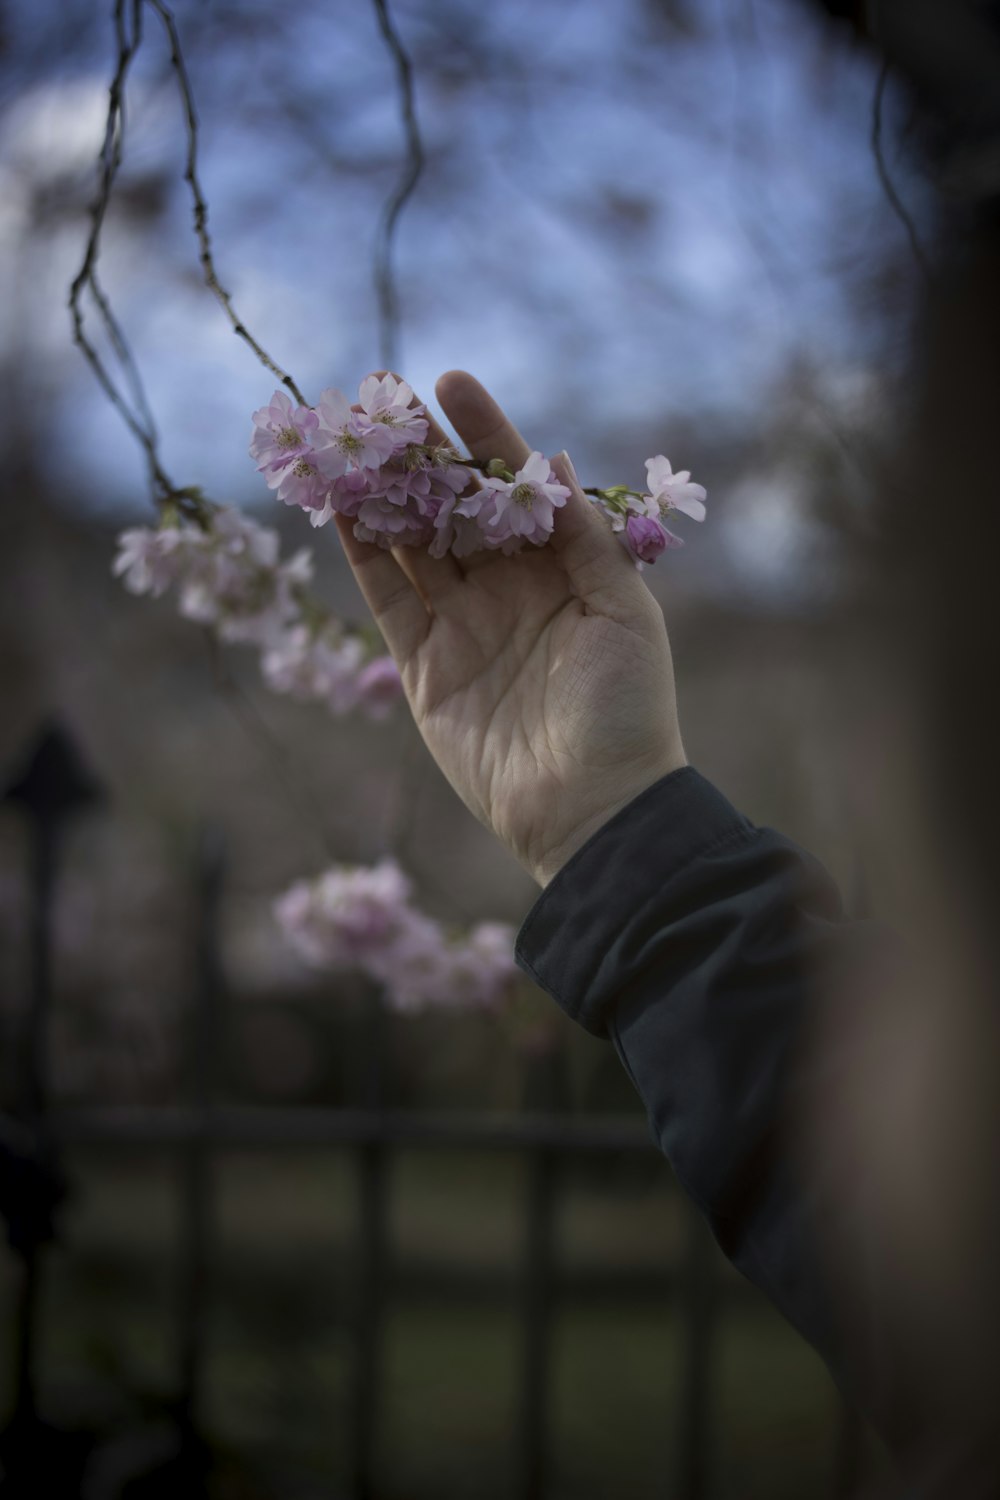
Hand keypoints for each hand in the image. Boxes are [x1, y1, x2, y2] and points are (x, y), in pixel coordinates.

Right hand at [336, 371, 685, 886]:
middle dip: (418, 454)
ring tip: (347, 441)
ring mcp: (462, 625)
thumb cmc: (627, 708)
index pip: (514, 484)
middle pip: (453, 506)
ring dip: (381, 493)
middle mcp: (508, 587)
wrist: (593, 809)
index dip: (483, 433)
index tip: (448, 381)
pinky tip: (339, 510)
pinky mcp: (424, 666)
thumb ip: (585, 537)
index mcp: (562, 567)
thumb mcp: (623, 613)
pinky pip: (387, 599)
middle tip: (377, 397)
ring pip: (413, 543)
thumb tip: (553, 457)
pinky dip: (362, 556)